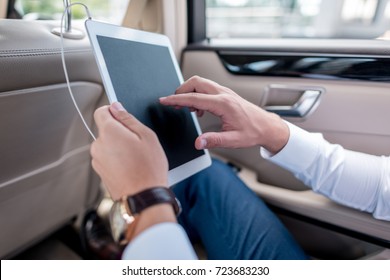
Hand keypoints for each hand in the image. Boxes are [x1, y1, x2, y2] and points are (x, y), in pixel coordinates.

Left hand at [91, 102, 167, 200]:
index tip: (123, 117)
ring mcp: (97, 160)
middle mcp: (98, 145)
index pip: (100, 111)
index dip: (113, 111)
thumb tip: (116, 107)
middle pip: (105, 130)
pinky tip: (131, 167)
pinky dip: (117, 160)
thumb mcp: (146, 136)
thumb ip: (128, 118)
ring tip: (136, 158)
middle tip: (137, 142)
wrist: (144, 197)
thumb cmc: (149, 169)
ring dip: (118, 147)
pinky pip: (108, 158)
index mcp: (109, 132)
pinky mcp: (100, 172)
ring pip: (107, 145)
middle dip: (119, 132)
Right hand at [160, 76, 288, 153]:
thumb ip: (214, 140)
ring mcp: (225, 92)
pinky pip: (206, 88)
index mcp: (223, 104)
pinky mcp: (225, 94)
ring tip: (187, 108)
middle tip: (173, 103)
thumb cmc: (253, 132)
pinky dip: (197, 94)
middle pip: (196, 82)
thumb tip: (198, 143)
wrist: (266, 126)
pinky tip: (199, 109)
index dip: (176, 99)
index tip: (164, 100)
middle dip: (181, 90)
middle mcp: (223, 94)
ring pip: (201, 83)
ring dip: (189, 91)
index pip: (194, 98)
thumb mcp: (233, 140)